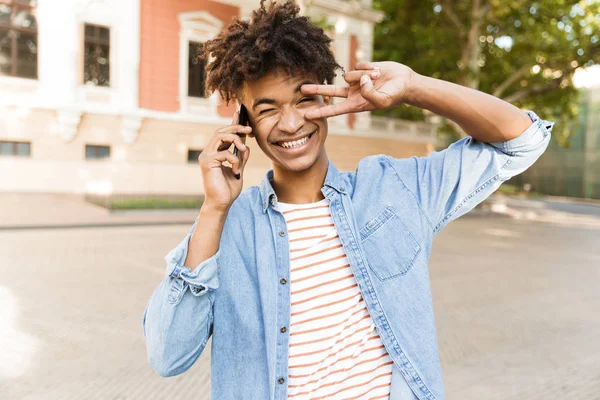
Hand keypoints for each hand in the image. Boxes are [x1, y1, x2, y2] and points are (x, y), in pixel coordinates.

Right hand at [198, 110, 250, 211]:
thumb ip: (241, 157)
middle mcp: (208, 152)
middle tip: (249, 130)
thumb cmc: (228, 189)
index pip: (223, 134)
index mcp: (215, 153)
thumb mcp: (239, 169)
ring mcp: (206, 157)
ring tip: (243, 148)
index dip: (232, 124)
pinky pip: (224, 153)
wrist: (221, 204)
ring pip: (220, 136)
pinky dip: (234, 159)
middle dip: (236, 128)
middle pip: (221, 131)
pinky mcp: (207, 163)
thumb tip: (246, 146)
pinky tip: (236, 170)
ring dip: (235, 139)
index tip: (240, 114)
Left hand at [301, 61, 415, 118]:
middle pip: (331, 90)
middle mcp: (353, 92)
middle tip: (302, 89)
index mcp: (356, 104)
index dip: (321, 112)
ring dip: (364, 75)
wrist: (404, 82)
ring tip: (378, 78)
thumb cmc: (395, 95)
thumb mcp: (383, 101)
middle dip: (317, 89)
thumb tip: (360, 81)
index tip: (307, 115)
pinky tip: (377, 71)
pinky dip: (368, 67)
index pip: (334, 109)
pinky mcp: (361, 69)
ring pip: (349, 74)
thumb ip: (369, 94)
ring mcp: (356, 80)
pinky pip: (357, 64)